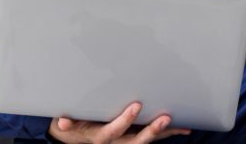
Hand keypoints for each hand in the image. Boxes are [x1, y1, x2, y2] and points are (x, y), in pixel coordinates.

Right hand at [47, 102, 190, 143]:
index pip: (113, 131)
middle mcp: (117, 142)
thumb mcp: (70, 124)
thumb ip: (68, 123)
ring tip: (179, 124)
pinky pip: (155, 138)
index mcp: (100, 137)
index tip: (136, 106)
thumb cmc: (77, 125)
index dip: (125, 121)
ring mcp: (127, 142)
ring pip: (147, 140)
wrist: (80, 137)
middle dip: (151, 131)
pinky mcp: (136, 138)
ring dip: (164, 133)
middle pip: (136, 141)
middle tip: (165, 118)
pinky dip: (169, 133)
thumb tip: (61, 121)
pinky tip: (185, 128)